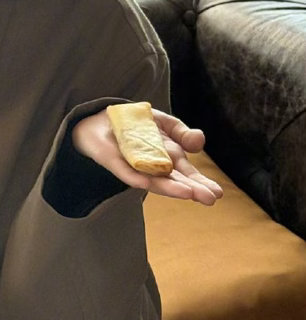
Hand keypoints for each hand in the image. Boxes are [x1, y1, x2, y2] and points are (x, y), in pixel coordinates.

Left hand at [71, 108, 222, 204]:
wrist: (102, 120)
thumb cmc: (136, 125)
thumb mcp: (164, 123)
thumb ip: (182, 132)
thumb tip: (200, 140)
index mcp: (168, 159)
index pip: (187, 174)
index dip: (201, 183)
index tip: (217, 193)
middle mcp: (154, 168)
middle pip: (174, 181)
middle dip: (192, 189)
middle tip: (210, 198)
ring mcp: (135, 168)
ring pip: (154, 181)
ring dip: (170, 188)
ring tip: (189, 194)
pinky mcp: (115, 164)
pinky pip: (126, 173)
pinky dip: (136, 178)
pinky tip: (146, 184)